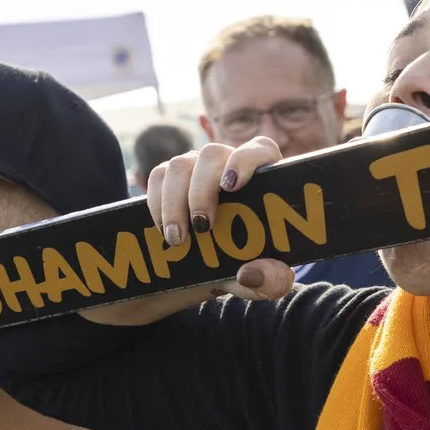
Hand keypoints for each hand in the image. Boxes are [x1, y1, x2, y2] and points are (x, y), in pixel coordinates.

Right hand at [121, 139, 296, 314]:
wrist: (215, 269)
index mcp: (263, 177)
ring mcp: (198, 167)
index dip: (244, 160)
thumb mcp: (266, 279)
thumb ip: (272, 280)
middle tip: (201, 227)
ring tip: (178, 240)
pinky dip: (157, 203)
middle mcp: (229, 164)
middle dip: (202, 191)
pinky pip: (158, 176)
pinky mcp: (170, 178)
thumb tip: (250, 274)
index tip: (230, 186)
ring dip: (175, 202)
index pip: (259, 149)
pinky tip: (164, 231)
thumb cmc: (249, 264)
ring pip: (181, 165)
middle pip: (213, 155)